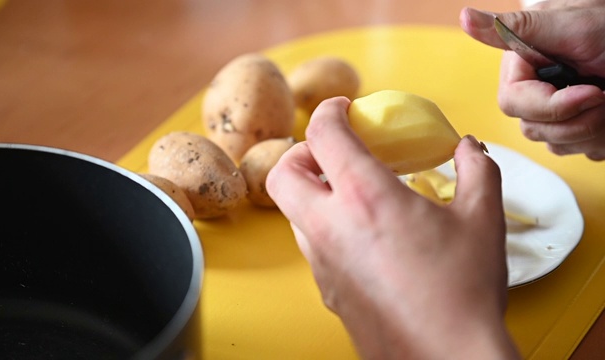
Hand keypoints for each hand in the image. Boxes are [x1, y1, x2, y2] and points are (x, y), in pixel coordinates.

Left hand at [266, 97, 518, 358]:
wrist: (445, 358)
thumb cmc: (462, 292)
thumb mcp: (483, 220)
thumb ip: (477, 171)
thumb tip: (469, 149)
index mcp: (365, 197)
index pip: (322, 134)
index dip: (330, 110)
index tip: (343, 108)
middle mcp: (330, 226)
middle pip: (283, 173)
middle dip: (301, 152)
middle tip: (333, 151)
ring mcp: (322, 261)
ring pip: (293, 212)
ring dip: (312, 192)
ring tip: (350, 192)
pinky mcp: (326, 289)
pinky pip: (311, 245)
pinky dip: (324, 226)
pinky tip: (362, 235)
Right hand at [460, 3, 604, 159]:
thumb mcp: (571, 24)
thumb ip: (516, 28)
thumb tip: (465, 17)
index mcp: (524, 68)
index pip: (514, 104)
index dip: (551, 106)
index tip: (590, 91)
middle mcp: (534, 92)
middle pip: (534, 130)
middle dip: (577, 120)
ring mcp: (556, 115)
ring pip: (557, 146)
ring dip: (594, 130)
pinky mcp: (577, 131)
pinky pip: (580, 153)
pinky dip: (603, 139)